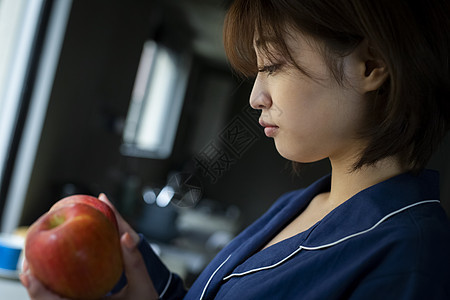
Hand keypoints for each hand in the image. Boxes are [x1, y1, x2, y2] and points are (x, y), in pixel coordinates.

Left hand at [20, 193, 157, 299]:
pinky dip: (55, 288)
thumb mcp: (142, 285)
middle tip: (27, 265)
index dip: (37, 289)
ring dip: (42, 287)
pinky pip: (64, 299)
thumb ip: (134, 261)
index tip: (29, 271)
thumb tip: (125, 236)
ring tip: (35, 267)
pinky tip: (55, 273)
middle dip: (33, 285)